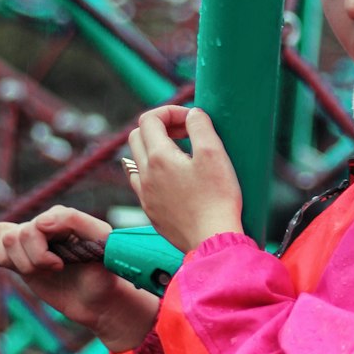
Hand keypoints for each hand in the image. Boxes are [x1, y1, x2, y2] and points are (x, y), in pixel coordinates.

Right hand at [0, 206, 159, 351]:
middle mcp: (43, 225)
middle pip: (13, 236)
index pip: (34, 226)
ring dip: (18, 262)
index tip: (60, 266)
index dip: (41, 252)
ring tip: (41, 271)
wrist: (98, 301)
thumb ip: (76, 221)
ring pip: (0, 238)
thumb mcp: (102, 242)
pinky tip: (10, 263)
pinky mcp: (19, 257)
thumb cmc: (103, 272)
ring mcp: (29, 241)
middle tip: (55, 269)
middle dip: (31, 260)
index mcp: (62, 217)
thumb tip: (40, 221)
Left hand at [126, 106, 242, 252]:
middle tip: (185, 133)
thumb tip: (192, 114)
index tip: (191, 120)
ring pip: (136, 160)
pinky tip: (175, 179)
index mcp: (158, 158)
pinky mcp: (151, 211)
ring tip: (181, 155)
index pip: (150, 119)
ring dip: (154, 149)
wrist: (212, 241)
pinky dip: (154, 172)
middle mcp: (145, 175)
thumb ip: (200, 126)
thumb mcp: (215, 154)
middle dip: (160, 127)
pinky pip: (142, 183)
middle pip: (137, 136)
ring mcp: (145, 195)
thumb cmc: (217, 199)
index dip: (170, 112)